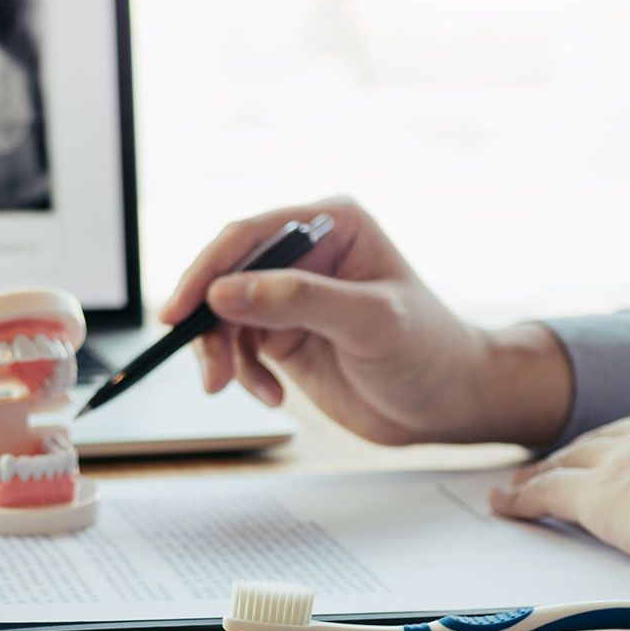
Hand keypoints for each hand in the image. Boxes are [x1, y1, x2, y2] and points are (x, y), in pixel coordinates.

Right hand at [161, 198, 573, 445]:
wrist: (448, 405)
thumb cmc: (428, 352)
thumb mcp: (368, 321)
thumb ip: (297, 301)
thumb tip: (223, 291)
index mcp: (331, 225)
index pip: (250, 235)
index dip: (207, 271)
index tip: (181, 311)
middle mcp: (306, 254)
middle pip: (226, 276)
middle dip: (211, 323)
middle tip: (211, 370)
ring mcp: (292, 296)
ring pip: (225, 315)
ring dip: (223, 355)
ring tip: (237, 389)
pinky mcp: (285, 334)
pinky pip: (239, 348)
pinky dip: (243, 375)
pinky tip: (273, 396)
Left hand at [490, 394, 629, 583]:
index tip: (627, 448)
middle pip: (609, 438)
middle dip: (583, 449)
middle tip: (558, 461)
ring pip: (571, 459)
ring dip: (545, 471)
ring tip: (521, 483)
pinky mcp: (601, 494)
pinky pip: (548, 491)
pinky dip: (523, 496)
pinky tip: (506, 503)